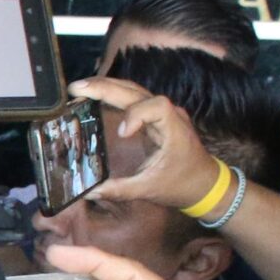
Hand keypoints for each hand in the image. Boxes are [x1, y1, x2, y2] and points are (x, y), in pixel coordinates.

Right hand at [67, 76, 222, 213]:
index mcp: (173, 129)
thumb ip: (120, 190)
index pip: (156, 106)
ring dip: (106, 86)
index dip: (136, 114)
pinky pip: (132, 98)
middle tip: (76, 89)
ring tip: (79, 89)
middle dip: (106, 88)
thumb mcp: (150, 190)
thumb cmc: (181, 184)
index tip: (122, 135)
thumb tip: (89, 192)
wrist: (204, 182)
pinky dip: (112, 94)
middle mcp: (168, 114)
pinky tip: (93, 95)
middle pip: (136, 91)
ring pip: (133, 90)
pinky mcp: (154, 116)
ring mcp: (161, 112)